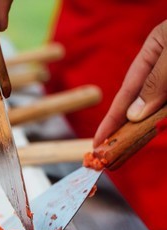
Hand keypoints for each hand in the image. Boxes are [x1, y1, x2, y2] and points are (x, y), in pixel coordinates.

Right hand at [94, 20, 166, 144]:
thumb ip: (156, 81)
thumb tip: (133, 114)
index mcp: (155, 48)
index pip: (127, 91)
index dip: (112, 119)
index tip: (97, 142)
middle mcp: (165, 63)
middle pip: (142, 101)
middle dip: (128, 127)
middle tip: (113, 152)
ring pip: (160, 107)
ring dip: (150, 126)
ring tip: (131, 147)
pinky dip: (163, 120)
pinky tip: (157, 128)